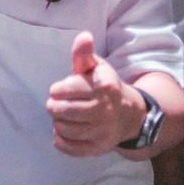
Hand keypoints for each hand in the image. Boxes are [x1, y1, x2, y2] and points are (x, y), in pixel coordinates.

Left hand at [46, 31, 141, 156]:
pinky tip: (66, 130)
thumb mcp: (96, 68)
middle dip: (54, 106)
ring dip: (58, 122)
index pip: (64, 89)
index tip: (60, 89)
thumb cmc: (103, 88)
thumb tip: (83, 36)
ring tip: (65, 116)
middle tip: (58, 104)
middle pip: (61, 110)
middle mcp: (106, 110)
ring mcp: (103, 131)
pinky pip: (67, 146)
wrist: (129, 115)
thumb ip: (84, 54)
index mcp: (104, 87)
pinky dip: (60, 139)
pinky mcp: (98, 148)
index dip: (57, 89)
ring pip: (62, 128)